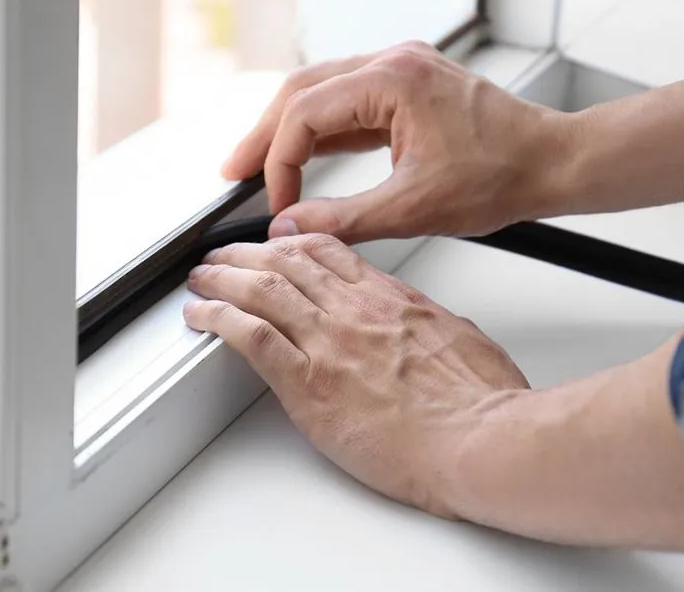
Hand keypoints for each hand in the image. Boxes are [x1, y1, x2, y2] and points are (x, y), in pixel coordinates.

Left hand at [183, 233, 530, 515]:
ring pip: (261, 288)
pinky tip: (201, 315)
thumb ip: (431, 325)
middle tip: (225, 256)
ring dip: (222, 278)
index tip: (278, 244)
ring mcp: (329, 342)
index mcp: (393, 299)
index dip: (294, 243)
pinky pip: (250, 336)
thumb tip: (426, 326)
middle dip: (248, 254)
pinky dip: (218, 318)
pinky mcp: (308, 382)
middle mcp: (355, 310)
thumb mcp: (462, 339)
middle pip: (287, 262)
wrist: (480, 440)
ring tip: (201, 278)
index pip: (331, 252)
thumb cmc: (482, 403)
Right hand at [223, 41, 575, 242]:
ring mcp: (403, 70)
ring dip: (291, 131)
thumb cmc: (504, 175)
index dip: (279, 163)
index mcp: (393, 81)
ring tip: (259, 166)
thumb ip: (343, 219)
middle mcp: (394, 63)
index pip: (305, 114)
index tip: (275, 205)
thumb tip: (291, 229)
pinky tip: (306, 157)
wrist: (554, 163)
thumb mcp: (415, 208)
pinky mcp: (411, 87)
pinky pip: (352, 102)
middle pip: (303, 91)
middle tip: (233, 171)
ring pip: (323, 92)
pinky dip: (325, 131)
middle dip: (266, 135)